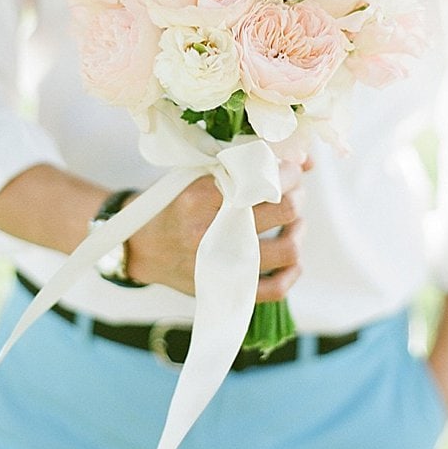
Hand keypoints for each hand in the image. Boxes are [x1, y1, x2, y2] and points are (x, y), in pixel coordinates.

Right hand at [124, 160, 305, 299]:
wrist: (142, 246)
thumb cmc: (176, 204)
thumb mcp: (201, 175)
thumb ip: (246, 164)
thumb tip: (305, 159)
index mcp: (203, 194)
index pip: (265, 179)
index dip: (290, 172)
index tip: (291, 169)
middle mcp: (212, 229)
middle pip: (284, 209)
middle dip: (297, 197)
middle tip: (292, 194)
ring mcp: (220, 263)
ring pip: (287, 249)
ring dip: (299, 231)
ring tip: (293, 223)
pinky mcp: (225, 288)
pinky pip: (275, 289)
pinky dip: (292, 273)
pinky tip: (291, 260)